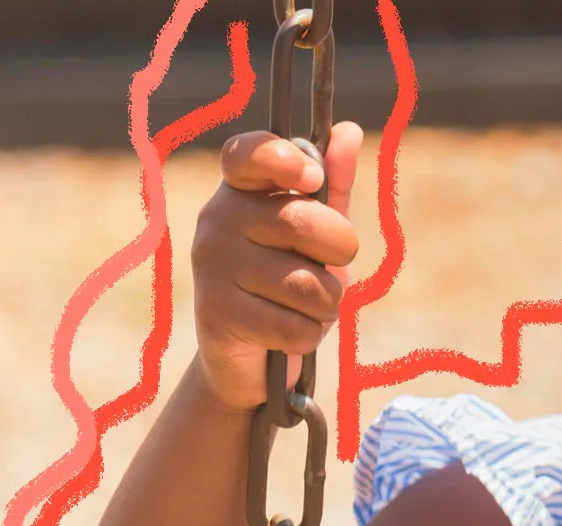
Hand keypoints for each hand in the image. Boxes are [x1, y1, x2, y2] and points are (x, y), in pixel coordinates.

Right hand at [191, 122, 363, 412]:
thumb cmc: (288, 282)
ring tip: (307, 306)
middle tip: (330, 268)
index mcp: (242, 189)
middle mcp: (217, 218)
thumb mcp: (317, 235)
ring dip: (326, 305)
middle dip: (340, 254)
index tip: (310, 178)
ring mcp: (211, 265)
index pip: (247, 152)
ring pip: (307, 284)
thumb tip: (350, 130)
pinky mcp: (216, 313)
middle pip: (304, 223)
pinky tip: (288, 333)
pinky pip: (295, 326)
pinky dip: (308, 336)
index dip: (281, 158)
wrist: (248, 357)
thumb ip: (333, 186)